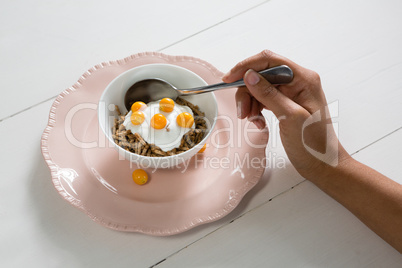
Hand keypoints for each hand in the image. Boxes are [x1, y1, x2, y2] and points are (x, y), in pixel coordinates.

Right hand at [223, 50, 349, 177]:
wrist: (322, 164)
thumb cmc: (313, 144)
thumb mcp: (290, 117)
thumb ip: (269, 94)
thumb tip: (249, 75)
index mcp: (304, 79)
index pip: (270, 60)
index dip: (246, 66)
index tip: (228, 79)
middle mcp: (298, 81)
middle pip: (262, 74)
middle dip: (247, 91)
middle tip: (241, 112)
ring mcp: (292, 92)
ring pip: (259, 87)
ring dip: (250, 103)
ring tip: (252, 121)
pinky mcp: (285, 103)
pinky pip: (263, 99)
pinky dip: (256, 109)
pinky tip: (258, 122)